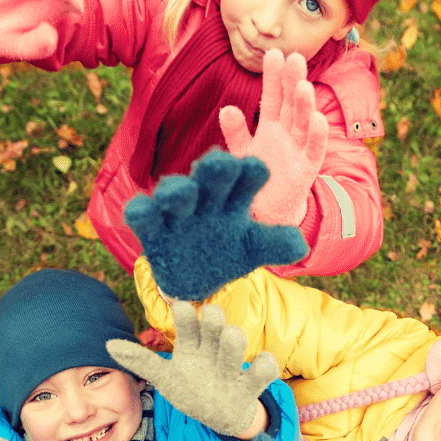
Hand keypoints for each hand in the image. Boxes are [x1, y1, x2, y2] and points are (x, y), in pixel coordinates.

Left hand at [106, 302, 278, 437]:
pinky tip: (260, 368)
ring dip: (233, 339)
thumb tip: (108, 344)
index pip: (187, 318)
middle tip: (209, 317)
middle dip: (211, 317)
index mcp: (191, 343)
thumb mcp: (165, 377)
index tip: (179, 308)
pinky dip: (265, 366)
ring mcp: (232, 364)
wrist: (220, 416)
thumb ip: (141, 361)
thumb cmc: (190, 389)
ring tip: (230, 341)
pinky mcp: (252, 383)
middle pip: (214, 321)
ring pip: (236, 340)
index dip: (183, 312)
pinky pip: (266, 368)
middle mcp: (212, 348)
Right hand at [124, 148, 306, 300]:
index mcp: (234, 198)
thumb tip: (302, 246)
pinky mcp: (152, 228)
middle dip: (215, 170)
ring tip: (181, 189)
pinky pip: (143, 217)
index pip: (245, 180)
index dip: (250, 174)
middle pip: (211, 179)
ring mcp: (177, 213)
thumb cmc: (228, 254)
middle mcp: (206, 198)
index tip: (259, 168)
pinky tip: (138, 208)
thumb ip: (275, 244)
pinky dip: (139, 212)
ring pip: (176, 194)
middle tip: (222, 161)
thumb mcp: (252, 249)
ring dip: (177, 191)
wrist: (196, 279)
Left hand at [219, 49, 328, 226]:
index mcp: (271, 127)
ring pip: (304, 123)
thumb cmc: (256, 180)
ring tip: (303, 85)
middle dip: (292, 81)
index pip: (273, 97)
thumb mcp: (243, 154)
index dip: (273, 77)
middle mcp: (287, 135)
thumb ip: (236, 133)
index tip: (274, 53)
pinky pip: (314, 152)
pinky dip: (317, 137)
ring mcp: (298, 151)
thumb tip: (226, 108)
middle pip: (291, 104)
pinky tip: (318, 120)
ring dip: (305, 105)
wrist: (266, 214)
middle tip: (293, 57)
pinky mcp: (306, 172)